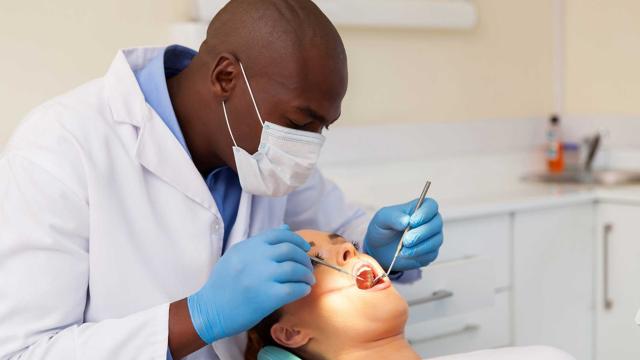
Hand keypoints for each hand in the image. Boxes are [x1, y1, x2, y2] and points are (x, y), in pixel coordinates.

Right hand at [187, 225, 313, 343]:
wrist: (209, 310)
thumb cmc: (223, 284)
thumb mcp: (236, 255)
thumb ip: (260, 243)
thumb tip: (286, 228)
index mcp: (248, 246)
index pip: (279, 234)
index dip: (297, 240)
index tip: (304, 248)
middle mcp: (255, 258)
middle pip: (290, 250)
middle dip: (304, 258)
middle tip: (308, 267)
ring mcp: (262, 277)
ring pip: (295, 269)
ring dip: (306, 274)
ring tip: (308, 280)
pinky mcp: (267, 297)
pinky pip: (294, 289)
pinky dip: (303, 289)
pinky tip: (303, 291)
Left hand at [364, 198, 442, 271]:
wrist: (379, 248)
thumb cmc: (383, 228)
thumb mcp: (382, 219)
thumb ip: (393, 217)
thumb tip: (406, 220)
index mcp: (419, 208)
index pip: (431, 206)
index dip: (425, 213)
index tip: (412, 222)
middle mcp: (430, 221)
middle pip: (436, 224)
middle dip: (421, 233)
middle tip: (406, 240)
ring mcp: (432, 237)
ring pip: (436, 240)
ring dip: (419, 246)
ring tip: (402, 250)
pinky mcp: (430, 252)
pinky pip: (431, 254)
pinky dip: (418, 255)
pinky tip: (406, 255)